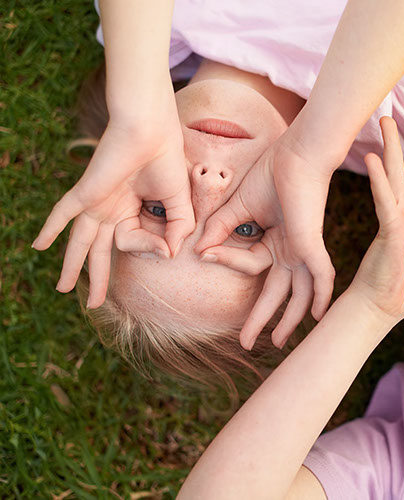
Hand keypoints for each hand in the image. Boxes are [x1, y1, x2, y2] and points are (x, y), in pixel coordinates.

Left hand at [32, 97, 194, 308]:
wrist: (151, 132)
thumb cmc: (167, 161)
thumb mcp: (180, 203)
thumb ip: (179, 228)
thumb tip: (170, 255)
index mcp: (132, 210)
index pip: (134, 241)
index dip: (151, 249)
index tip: (166, 247)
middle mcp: (111, 209)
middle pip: (100, 251)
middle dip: (96, 278)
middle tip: (93, 304)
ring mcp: (96, 202)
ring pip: (80, 241)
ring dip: (71, 266)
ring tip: (61, 289)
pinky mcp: (86, 193)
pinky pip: (63, 213)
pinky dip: (50, 229)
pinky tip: (37, 246)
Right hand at [194, 135, 336, 349]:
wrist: (296, 155)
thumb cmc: (271, 174)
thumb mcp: (239, 208)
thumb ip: (221, 229)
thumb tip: (199, 250)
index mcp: (276, 242)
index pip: (249, 265)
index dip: (227, 261)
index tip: (205, 253)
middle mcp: (292, 250)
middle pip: (277, 292)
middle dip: (262, 319)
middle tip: (247, 343)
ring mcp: (305, 249)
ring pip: (299, 293)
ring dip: (289, 319)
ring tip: (279, 342)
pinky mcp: (314, 245)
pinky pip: (321, 276)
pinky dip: (321, 296)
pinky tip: (318, 315)